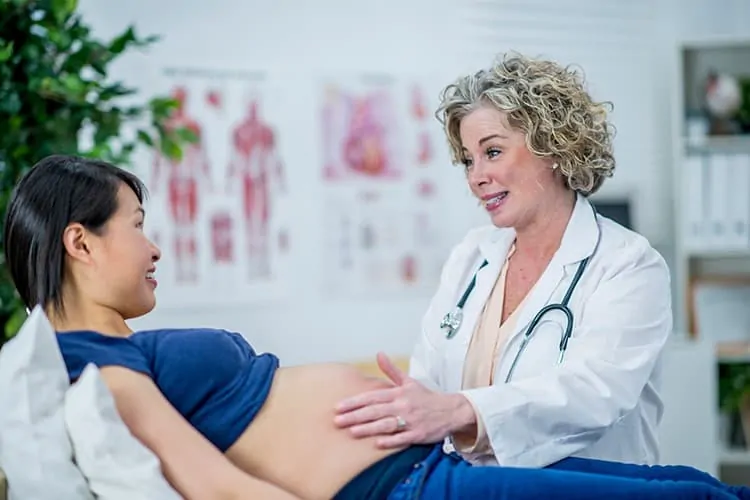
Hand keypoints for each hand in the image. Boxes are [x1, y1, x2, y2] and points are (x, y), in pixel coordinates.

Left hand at [333, 353, 476, 448]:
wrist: (451, 410)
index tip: (339, 406)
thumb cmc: (426, 397)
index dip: (355, 401)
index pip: (373, 396)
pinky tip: (377, 444)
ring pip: (386, 424)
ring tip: (351, 431)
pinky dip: (390, 441)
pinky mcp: (418, 434)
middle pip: (376, 411)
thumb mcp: (409, 381)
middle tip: (337, 420)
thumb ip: (391, 370)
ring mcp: (410, 420)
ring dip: (368, 428)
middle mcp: (403, 406)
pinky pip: (402, 438)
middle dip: (355, 415)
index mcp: (399, 393)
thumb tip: (379, 354)